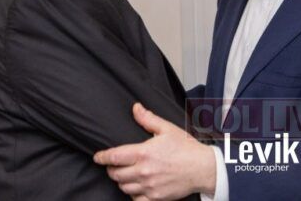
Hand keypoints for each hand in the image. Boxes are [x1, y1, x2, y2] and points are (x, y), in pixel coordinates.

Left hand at [93, 102, 215, 199]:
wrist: (202, 168)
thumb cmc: (186, 147)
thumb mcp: (167, 129)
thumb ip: (148, 119)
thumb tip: (135, 108)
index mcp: (144, 153)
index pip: (115, 157)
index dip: (103, 157)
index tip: (98, 157)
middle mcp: (144, 171)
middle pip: (116, 174)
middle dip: (111, 169)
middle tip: (114, 165)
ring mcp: (149, 186)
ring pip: (124, 187)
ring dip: (121, 181)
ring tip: (125, 174)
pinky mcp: (155, 197)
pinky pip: (136, 200)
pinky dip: (132, 195)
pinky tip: (135, 188)